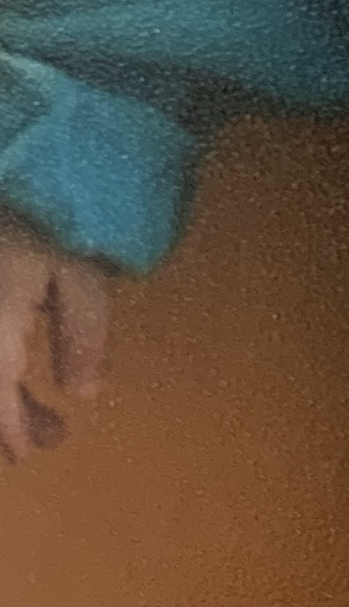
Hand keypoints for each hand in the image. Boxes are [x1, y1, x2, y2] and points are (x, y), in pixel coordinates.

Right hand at [0, 217, 113, 461]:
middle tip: (49, 431)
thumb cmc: (48, 208)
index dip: (13, 436)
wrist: (16, 156)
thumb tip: (81, 393)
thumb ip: (82, 335)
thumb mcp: (80, 269)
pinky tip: (15, 362)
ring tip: (32, 401)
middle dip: (3, 422)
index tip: (37, 449)